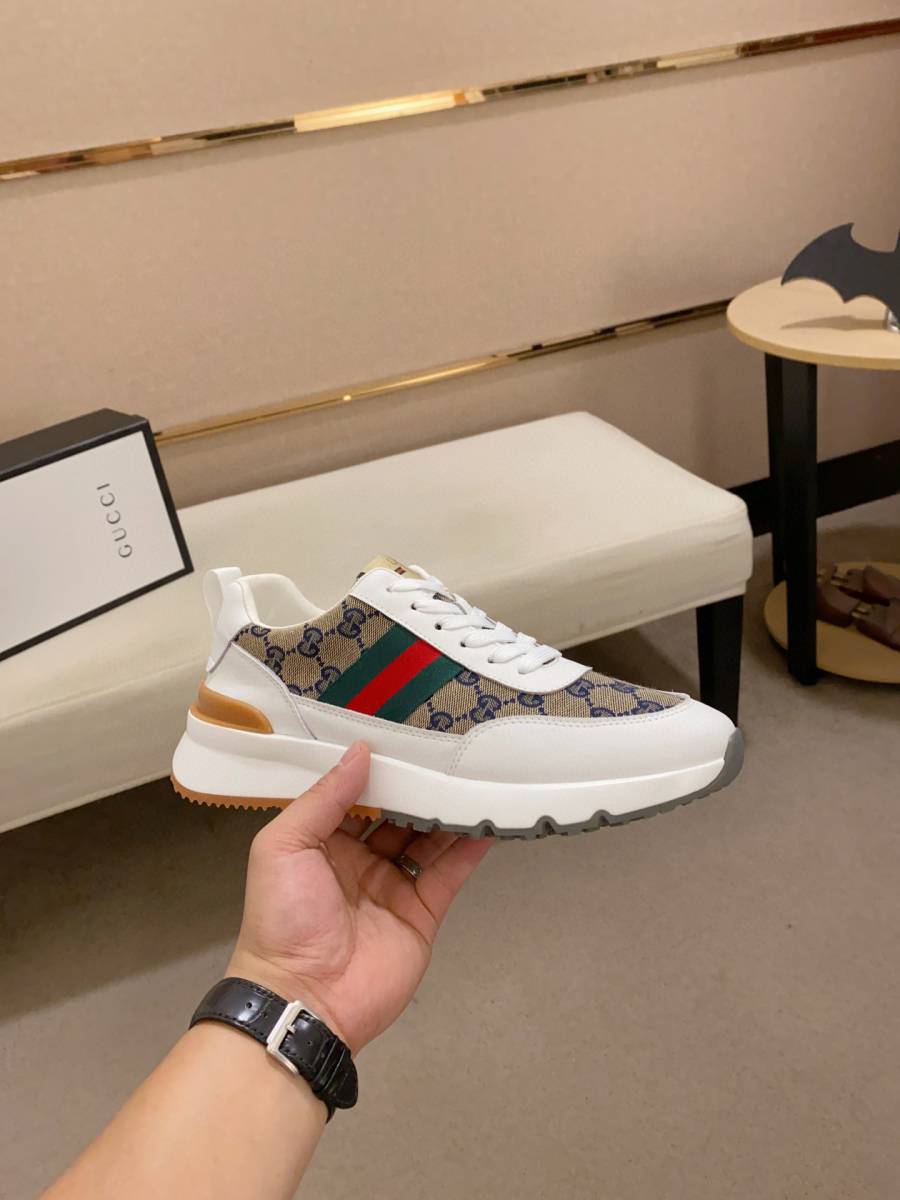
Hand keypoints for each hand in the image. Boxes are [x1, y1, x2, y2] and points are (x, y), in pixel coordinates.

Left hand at [227, 742, 491, 1053]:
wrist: (305, 1000)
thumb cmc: (283, 918)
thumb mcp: (284, 847)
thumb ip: (324, 798)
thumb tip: (360, 751)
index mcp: (321, 842)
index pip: (354, 795)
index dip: (377, 770)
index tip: (404, 739)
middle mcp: (358, 860)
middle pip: (396, 814)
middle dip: (418, 787)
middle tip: (447, 754)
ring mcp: (393, 887)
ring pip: (427, 839)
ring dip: (447, 812)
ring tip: (473, 779)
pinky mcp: (422, 912)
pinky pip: (448, 873)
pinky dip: (468, 847)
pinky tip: (486, 820)